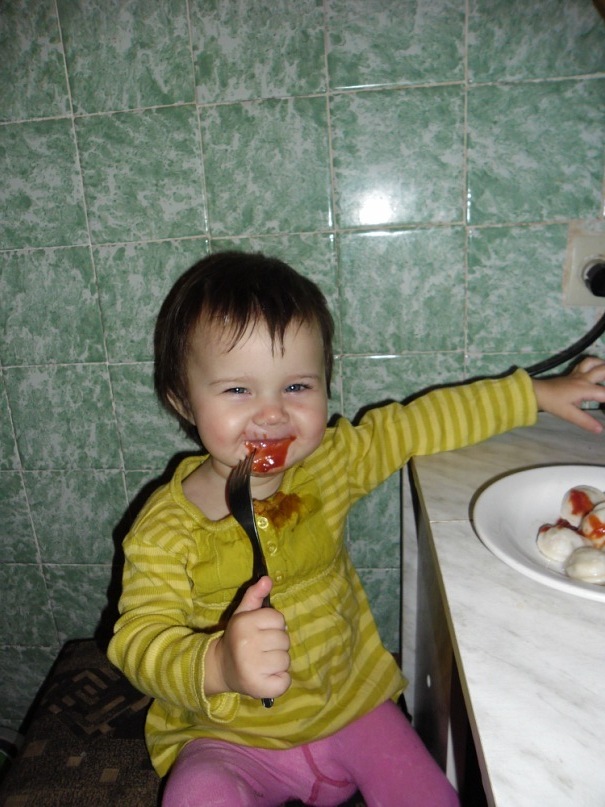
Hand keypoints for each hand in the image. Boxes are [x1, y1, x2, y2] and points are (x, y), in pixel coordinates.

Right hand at [209, 577, 289, 700]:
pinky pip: (285, 681)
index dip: (273, 625)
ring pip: (286, 659)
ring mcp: (253, 667)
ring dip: (278, 662)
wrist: (220, 668)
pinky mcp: (259, 687)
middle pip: (284, 639)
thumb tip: (268, 579)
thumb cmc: (237, 638)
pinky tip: (267, 676)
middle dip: (277, 643)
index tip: (261, 631)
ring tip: (263, 662)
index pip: (279, 619)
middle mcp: (248, 644)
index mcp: (244, 624)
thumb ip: (254, 596)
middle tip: (262, 648)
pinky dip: (280, 680)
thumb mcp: (242, 614)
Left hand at [532, 357, 604, 433]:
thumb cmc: (552, 403)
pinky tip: (597, 366)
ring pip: (594, 362)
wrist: (536, 392)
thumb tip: (600, 429)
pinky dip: (594, 363)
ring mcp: (578, 374)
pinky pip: (585, 363)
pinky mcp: (572, 374)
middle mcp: (584, 379)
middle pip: (603, 370)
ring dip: (604, 365)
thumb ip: (585, 421)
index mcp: (585, 389)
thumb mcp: (568, 414)